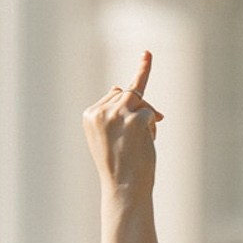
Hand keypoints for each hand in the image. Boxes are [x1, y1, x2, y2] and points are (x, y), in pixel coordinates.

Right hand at [85, 51, 163, 200]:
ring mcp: (116, 114)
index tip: (148, 53)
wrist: (124, 188)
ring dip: (147, 119)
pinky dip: (153, 128)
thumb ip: (114, 111)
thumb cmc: (120, 164)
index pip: (114, 95)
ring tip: (143, 141)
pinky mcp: (133, 120)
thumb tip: (118, 85)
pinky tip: (146, 143)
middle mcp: (100, 111)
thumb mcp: (110, 135)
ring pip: (139, 100)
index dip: (129, 100)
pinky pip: (150, 114)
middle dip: (140, 109)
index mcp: (90, 114)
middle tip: (148, 130)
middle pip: (127, 94)